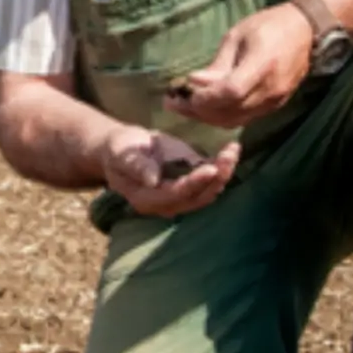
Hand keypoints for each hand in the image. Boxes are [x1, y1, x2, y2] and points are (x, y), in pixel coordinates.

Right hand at [98, 124, 240, 218]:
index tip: (211, 168)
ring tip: (233, 150)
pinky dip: (224, 167)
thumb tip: (153, 180)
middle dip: (216, 178)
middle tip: (229, 155)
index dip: (194, 183)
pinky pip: (211, 180)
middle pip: (197, 197)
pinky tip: (232, 149)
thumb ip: (136, 166)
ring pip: (209, 191)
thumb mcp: (121, 154)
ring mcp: (181, 196)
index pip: (175, 195)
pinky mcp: (192, 183)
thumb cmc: (119, 150)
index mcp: (147, 199)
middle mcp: (167, 203)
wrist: (125, 148)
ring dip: (224, 172)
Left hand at [163, 3, 313, 129]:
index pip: (231, 92)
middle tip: (174, 103)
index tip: (184, 94)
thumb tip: (193, 83)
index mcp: (262, 64)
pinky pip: (245, 118)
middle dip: (199, 112)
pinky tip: (208, 106)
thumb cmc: (268, 26)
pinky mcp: (276, 106)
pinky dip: (224, 116)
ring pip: (236, 120)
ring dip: (208, 117)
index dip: (205, 98)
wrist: (304, 30)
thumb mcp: (237, 36)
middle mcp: (271, 88)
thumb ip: (218, 64)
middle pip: (231, 112)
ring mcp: (276, 101)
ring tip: (186, 106)